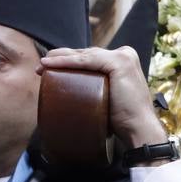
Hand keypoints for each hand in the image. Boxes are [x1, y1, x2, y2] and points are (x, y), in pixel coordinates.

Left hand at [39, 47, 166, 149]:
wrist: (138, 127)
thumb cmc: (122, 118)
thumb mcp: (109, 96)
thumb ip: (100, 86)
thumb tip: (76, 92)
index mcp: (124, 60)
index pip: (91, 57)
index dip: (69, 60)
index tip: (48, 69)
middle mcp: (125, 54)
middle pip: (87, 54)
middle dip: (62, 58)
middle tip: (41, 68)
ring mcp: (123, 56)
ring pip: (85, 55)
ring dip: (60, 58)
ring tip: (42, 65)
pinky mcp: (119, 62)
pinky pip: (86, 61)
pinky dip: (66, 62)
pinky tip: (50, 64)